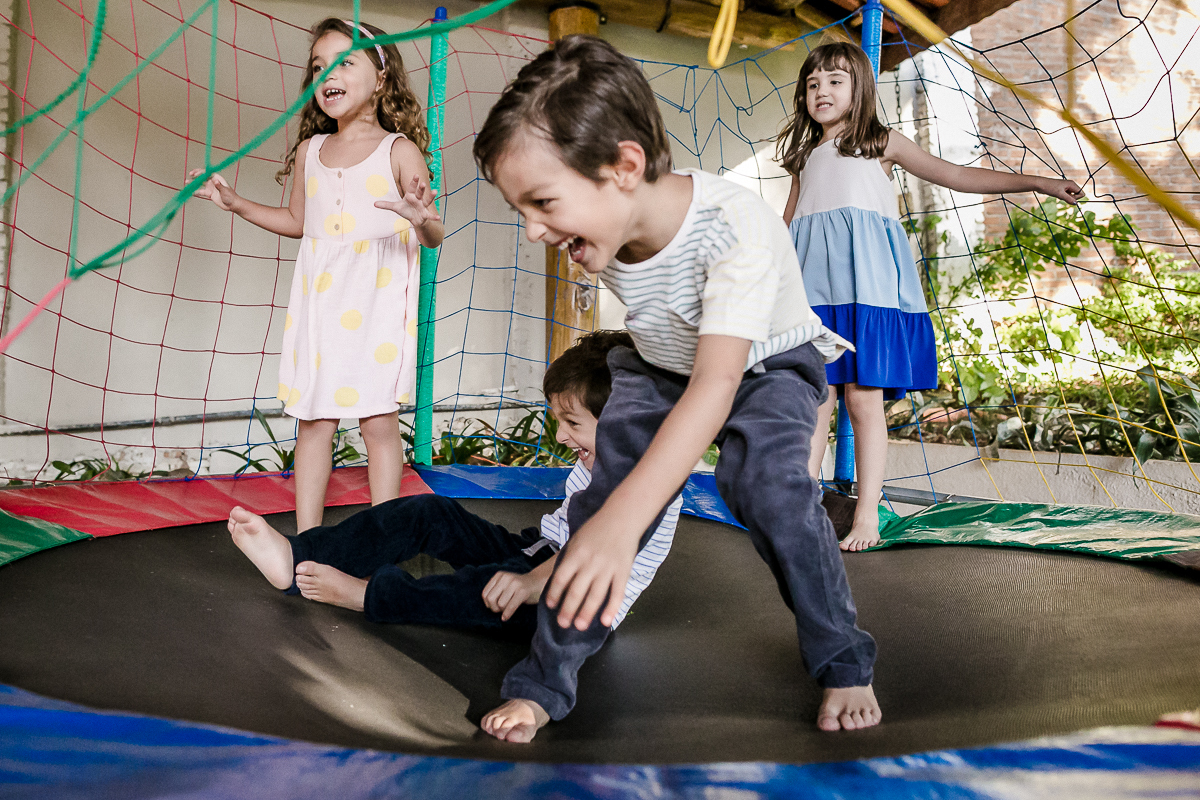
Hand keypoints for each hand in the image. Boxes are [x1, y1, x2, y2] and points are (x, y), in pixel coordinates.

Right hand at [188, 168, 238, 211]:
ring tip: (186, 182)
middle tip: (190, 174)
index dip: (201, 172)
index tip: (195, 174)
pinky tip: (191, 191)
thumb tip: (215, 181)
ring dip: (194, 183)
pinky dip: (196, 191)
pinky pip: (201, 191)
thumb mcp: (225, 191)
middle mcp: (213, 182)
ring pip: (200, 184)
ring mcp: (211, 188)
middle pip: (203, 177)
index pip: (207, 173)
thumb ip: (219, 186)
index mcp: (217, 178)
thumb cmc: (231, 197)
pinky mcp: (210, 194)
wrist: (232, 205)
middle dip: (196, 175)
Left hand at [374, 174, 440, 226]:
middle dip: (421, 188)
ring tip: (435, 192)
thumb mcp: (395, 207)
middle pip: (420, 192)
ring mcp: (422, 206)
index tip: (416, 175)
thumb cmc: (406, 211)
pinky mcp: (425, 214)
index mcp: (410, 195)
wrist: (414, 219)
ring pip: (427, 200)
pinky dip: (434, 217)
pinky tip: (438, 218)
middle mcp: (418, 199)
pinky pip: (430, 215)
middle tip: (423, 183)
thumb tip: (374, 204)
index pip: (412, 187)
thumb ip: (386, 205)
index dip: (414, 181)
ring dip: (431, 196)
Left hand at [482, 570, 544, 620]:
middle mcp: (506, 577)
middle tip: (501, 610)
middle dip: (494, 608)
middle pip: (490, 599)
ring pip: (500, 604)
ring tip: (508, 609)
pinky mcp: (523, 591)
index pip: (485, 594)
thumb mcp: (505, 585)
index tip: (495, 606)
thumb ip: (495, 591)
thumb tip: (487, 606)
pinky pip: (510, 606)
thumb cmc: (520, 587)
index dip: (488, 604)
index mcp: (499, 575)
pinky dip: (507, 614)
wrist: (539, 583)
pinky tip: (506, 618)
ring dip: (502, 611)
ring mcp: (515, 583)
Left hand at [544, 515, 636, 630]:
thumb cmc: (597, 528)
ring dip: (586, 613)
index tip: (550, 605)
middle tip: (562, 624)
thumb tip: (559, 581)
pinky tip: (605, 621)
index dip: (554, 593)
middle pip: (576, 591)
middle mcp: (590, 563)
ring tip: (579, 626)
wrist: (622, 517)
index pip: (561, 578)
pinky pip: (617, 593)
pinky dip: (611, 608)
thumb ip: (570, 559)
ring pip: (595, 596)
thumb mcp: (577, 539)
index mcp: (576, 554)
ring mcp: (608, 568)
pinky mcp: (623, 572)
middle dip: (568, 610)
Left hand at [1039, 177, 1083, 204]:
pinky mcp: (1062, 189)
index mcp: (1072, 184)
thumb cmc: (1050, 188)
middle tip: (1062, 196)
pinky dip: (1062, 197)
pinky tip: (1057, 194)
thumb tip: (1076, 204)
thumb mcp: (1060, 194)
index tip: (1067, 198)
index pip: (1081, 193)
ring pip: (1071, 196)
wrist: (1040, 184)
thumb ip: (1068, 199)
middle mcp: (1071, 185)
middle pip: (1077, 195)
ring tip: (1058, 194)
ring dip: (1066, 198)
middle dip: (1070, 198)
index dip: (1076, 198)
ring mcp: (1066, 187)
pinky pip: (1066, 195)